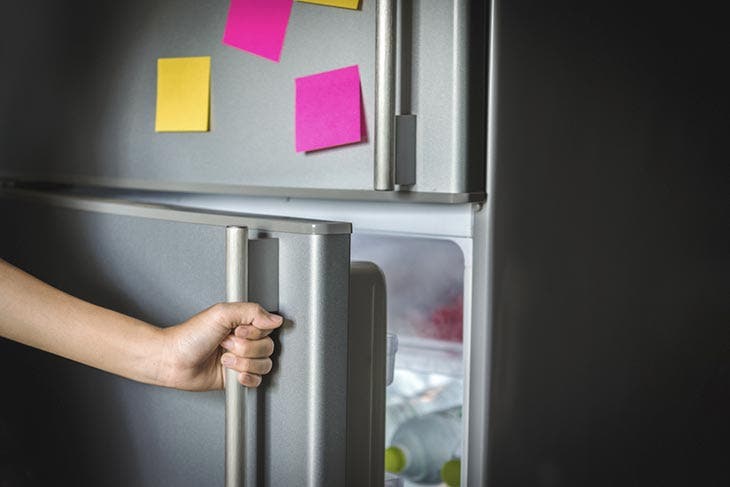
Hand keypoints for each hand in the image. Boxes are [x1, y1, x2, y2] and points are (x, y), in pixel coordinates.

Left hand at [160, 302, 283, 390]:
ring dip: (243, 363)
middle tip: (225, 344)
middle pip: (268, 347)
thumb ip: (251, 311)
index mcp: (243, 323)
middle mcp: (245, 341)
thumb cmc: (189, 336)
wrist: (174, 361)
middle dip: (245, 348)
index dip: (254, 332)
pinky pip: (258, 381)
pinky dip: (247, 378)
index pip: (268, 328)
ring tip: (224, 359)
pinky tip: (233, 373)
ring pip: (264, 365)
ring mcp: (242, 359)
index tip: (238, 330)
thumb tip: (275, 319)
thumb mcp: (221, 313)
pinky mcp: (238, 377)